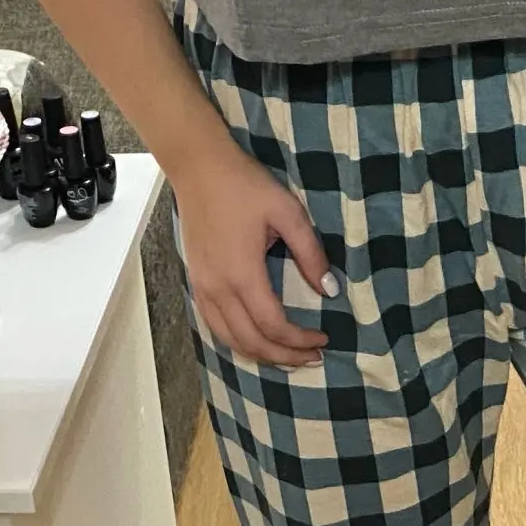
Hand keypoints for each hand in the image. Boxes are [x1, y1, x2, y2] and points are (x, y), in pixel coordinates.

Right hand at [174, 145, 335, 369]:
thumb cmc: (245, 186)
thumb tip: (330, 290)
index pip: (273, 325)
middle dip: (284, 356)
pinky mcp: (195, 282)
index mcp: (242, 274)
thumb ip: (310, 253)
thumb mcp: (288, 212)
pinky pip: (214, 325)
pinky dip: (236, 341)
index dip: (300, 340)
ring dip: (259, 354)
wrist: (199, 167)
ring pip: (229, 339)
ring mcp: (202, 287)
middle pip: (251, 341)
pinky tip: (254, 340)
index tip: (324, 340)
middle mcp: (218, 289)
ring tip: (287, 357)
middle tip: (312, 358)